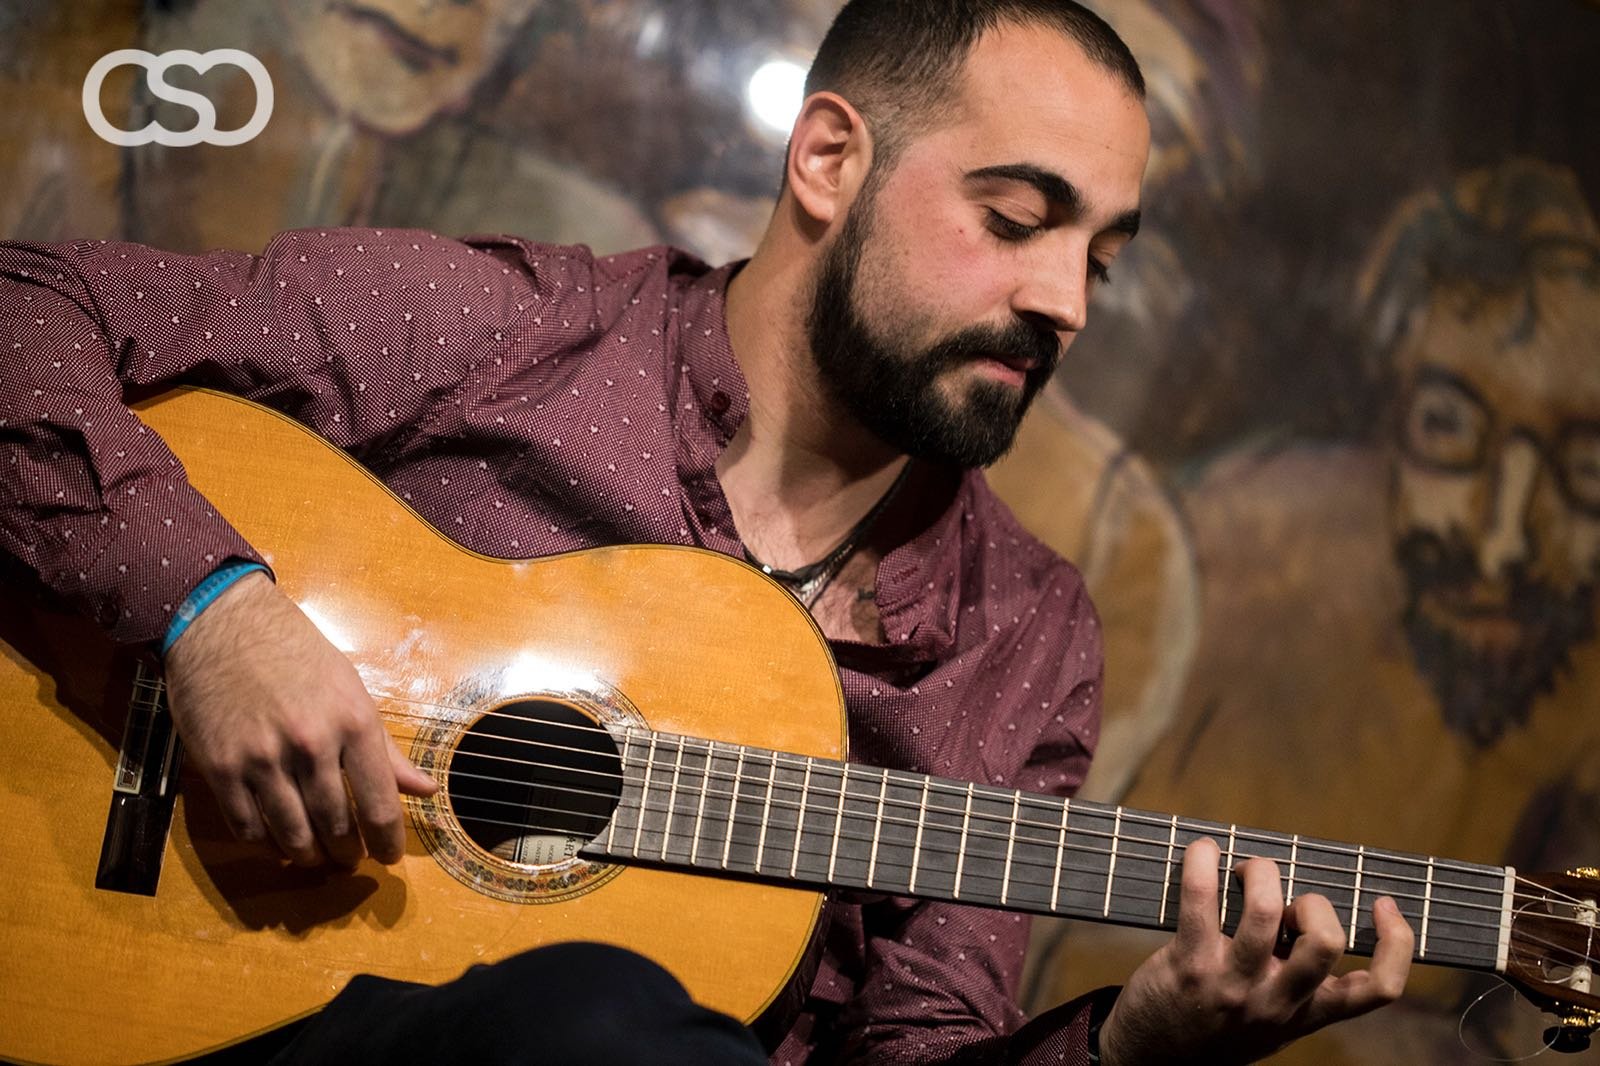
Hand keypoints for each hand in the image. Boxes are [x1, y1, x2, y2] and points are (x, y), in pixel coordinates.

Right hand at [163, 571, 436, 865]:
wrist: (223, 624)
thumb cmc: (297, 655)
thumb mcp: (352, 691)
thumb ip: (386, 748)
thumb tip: (427, 790)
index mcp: (353, 722)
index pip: (379, 803)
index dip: (387, 841)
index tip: (388, 858)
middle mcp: (311, 744)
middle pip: (335, 825)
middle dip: (347, 852)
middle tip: (350, 859)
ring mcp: (261, 758)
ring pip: (292, 834)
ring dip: (309, 856)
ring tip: (318, 858)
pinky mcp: (219, 768)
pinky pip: (247, 827)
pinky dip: (266, 845)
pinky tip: (277, 844)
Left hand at [1099, 838, 1413, 1064]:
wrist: (1155, 1061)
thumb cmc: (1216, 1026)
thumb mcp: (1272, 1020)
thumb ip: (1296, 982)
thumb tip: (1304, 911)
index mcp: (1307, 1013)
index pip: (1379, 989)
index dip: (1396, 942)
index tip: (1382, 905)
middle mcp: (1277, 1001)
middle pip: (1326, 942)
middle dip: (1313, 903)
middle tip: (1284, 900)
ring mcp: (1233, 984)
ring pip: (1264, 912)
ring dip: (1259, 873)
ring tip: (1244, 871)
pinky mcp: (1190, 965)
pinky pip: (1200, 900)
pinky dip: (1201, 864)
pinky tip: (1201, 853)